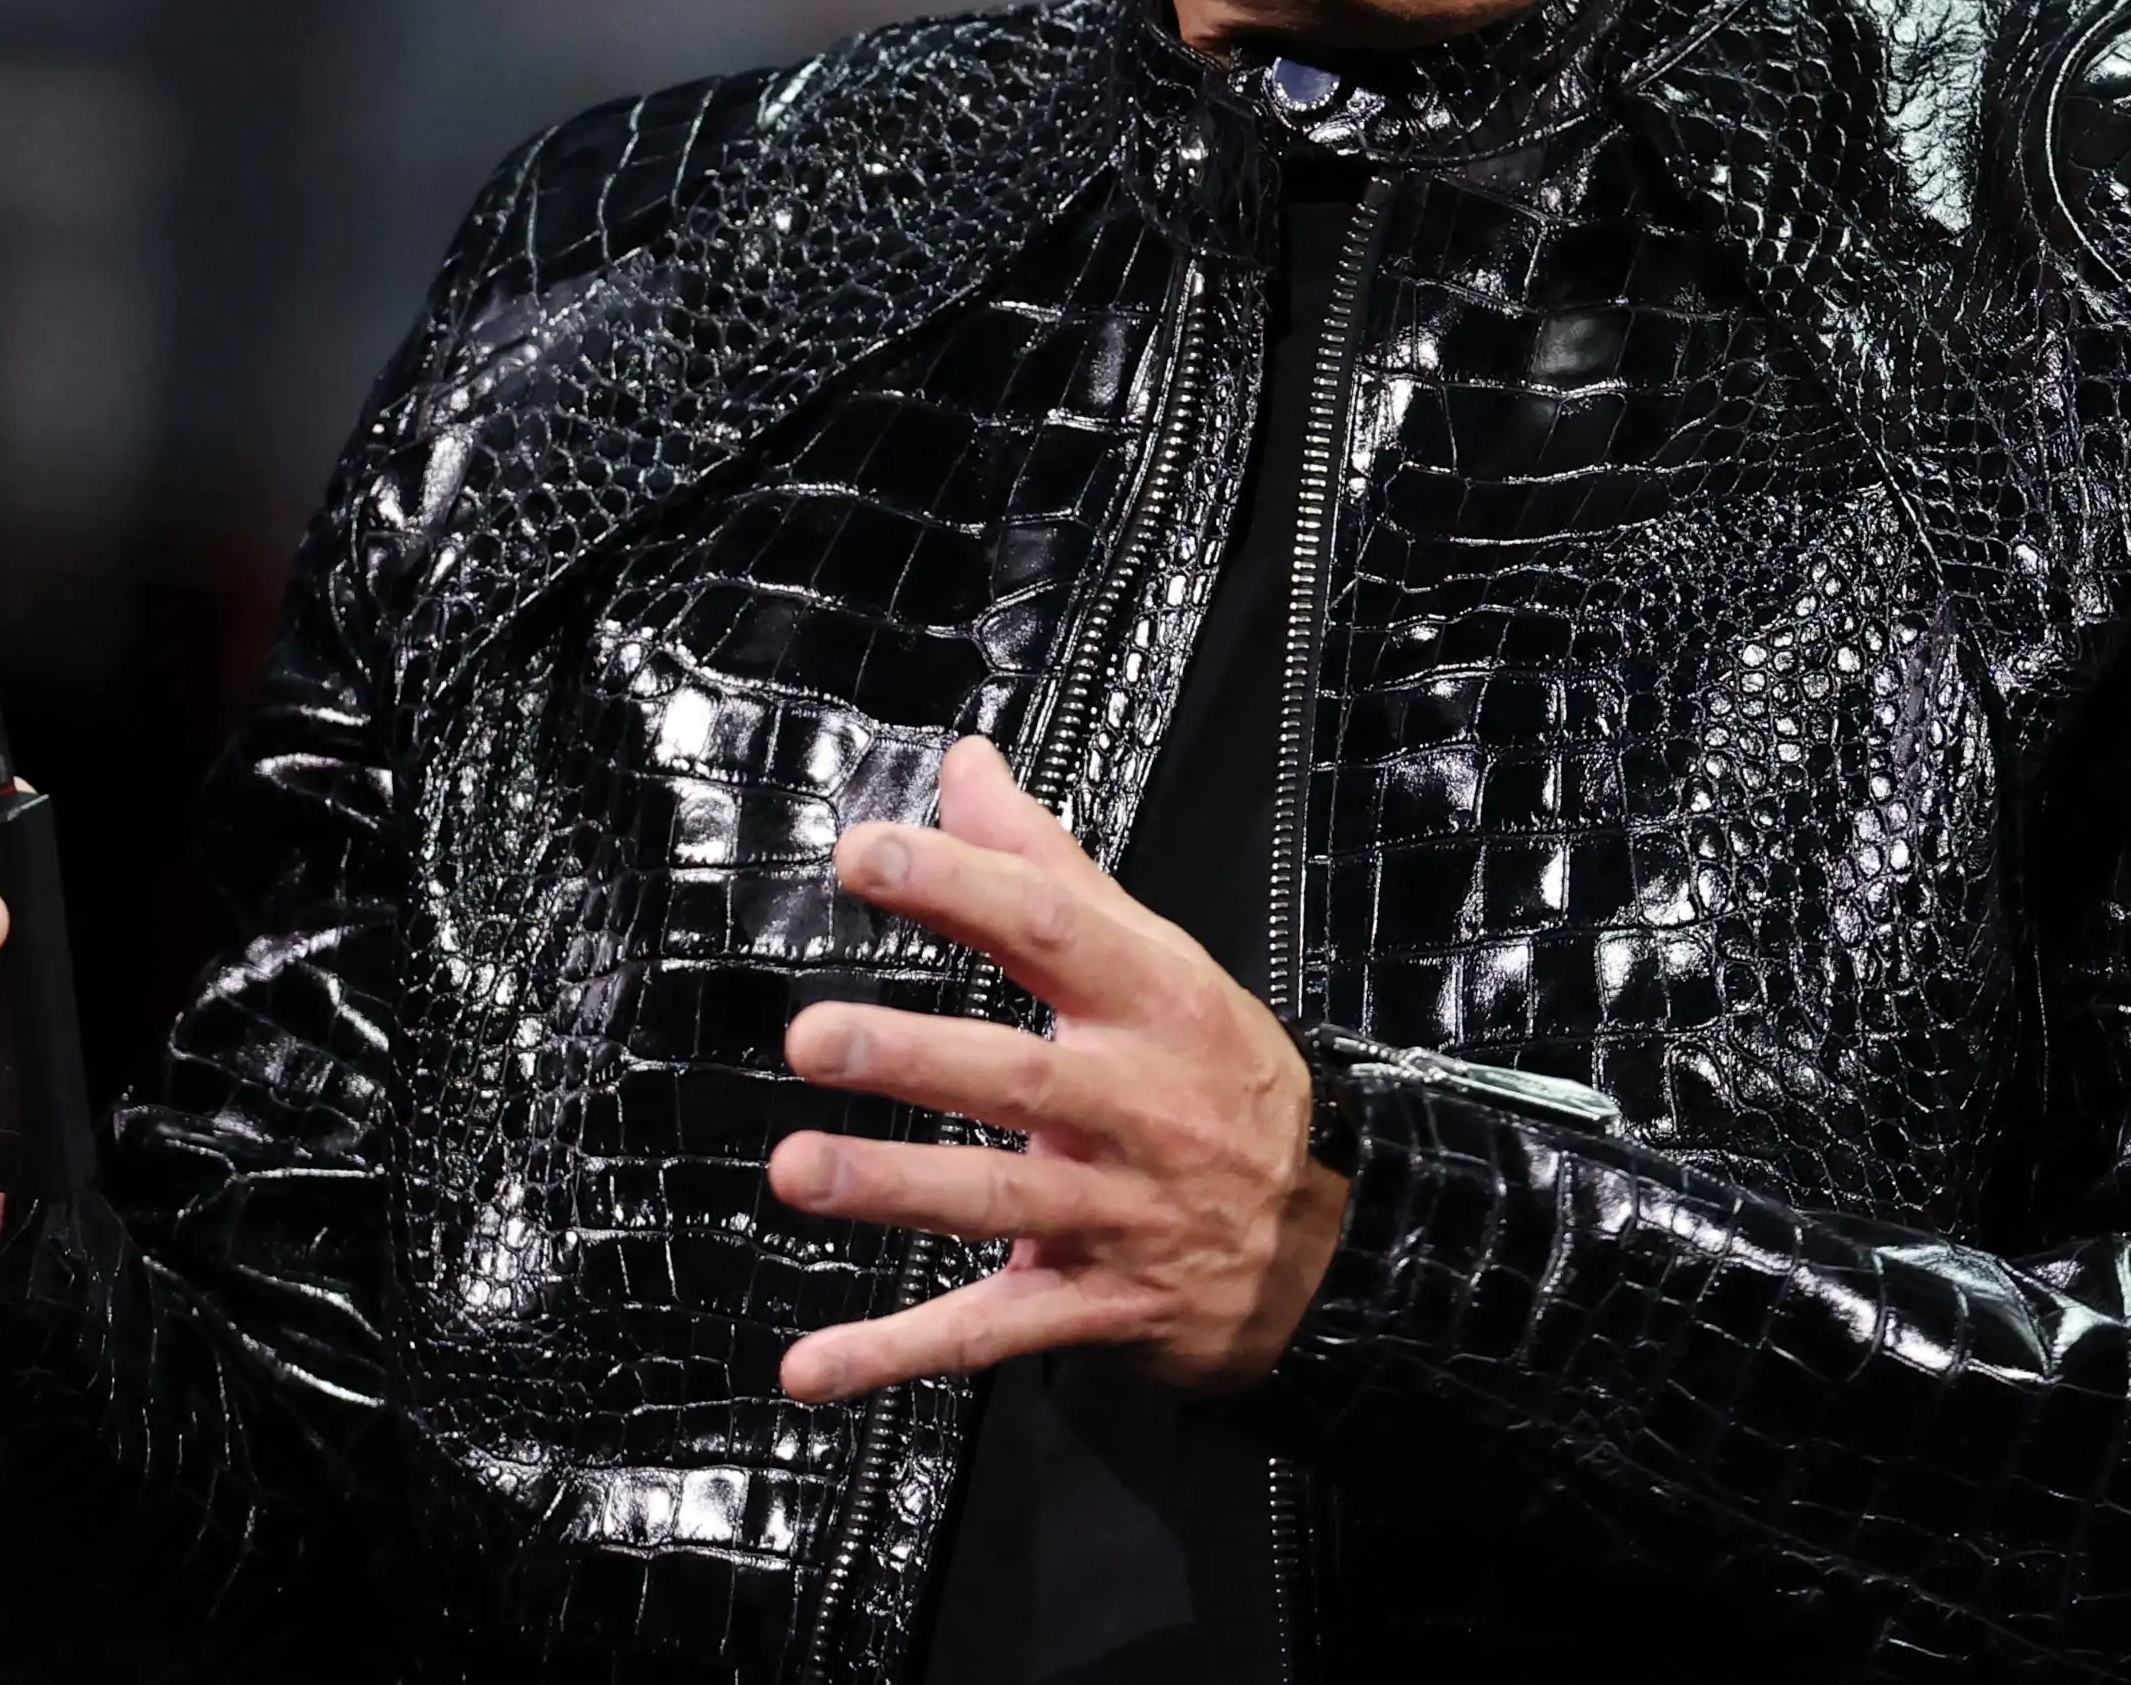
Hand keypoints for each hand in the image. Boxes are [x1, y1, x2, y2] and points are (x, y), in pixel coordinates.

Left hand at [768, 735, 1349, 1403]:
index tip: (863, 854)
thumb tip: (962, 764)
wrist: (1335, 1240)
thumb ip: (1046, 867)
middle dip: (916, 1058)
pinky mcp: (1097, 1306)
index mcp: (1153, 1001)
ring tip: (795, 1170)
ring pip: (1000, 1201)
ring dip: (894, 1189)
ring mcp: (1118, 1212)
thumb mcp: (1158, 959)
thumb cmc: (1218, 1076)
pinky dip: (895, 1354)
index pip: (1052, 929)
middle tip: (812, 1037)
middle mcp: (1137, 1104)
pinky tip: (809, 1367)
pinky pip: (988, 1333)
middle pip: (1020, 1076)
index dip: (961, 886)